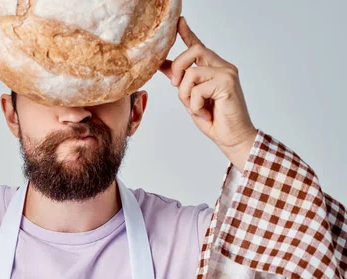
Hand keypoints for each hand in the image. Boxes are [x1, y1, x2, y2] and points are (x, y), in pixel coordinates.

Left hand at [159, 17, 256, 153]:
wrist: (232, 138)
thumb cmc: (215, 120)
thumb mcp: (191, 98)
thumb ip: (181, 81)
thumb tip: (163, 66)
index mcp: (214, 69)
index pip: (199, 46)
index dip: (187, 33)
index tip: (178, 22)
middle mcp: (223, 67)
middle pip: (193, 51)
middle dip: (178, 68)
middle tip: (176, 86)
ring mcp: (227, 74)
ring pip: (191, 74)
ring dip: (186, 96)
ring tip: (196, 109)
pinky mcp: (227, 84)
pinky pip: (196, 90)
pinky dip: (195, 106)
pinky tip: (205, 113)